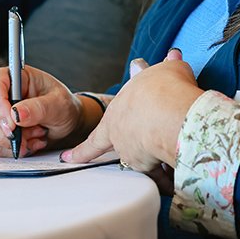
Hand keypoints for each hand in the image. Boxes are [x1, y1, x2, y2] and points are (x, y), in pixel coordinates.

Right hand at [0, 65, 85, 157]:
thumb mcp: (58, 104)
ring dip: (10, 142)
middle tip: (27, 138)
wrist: (65, 121)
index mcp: (13, 77)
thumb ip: (39, 108)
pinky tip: (29, 144)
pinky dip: (10, 150)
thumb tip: (17, 114)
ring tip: (35, 136)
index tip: (13, 125)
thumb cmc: (62, 105)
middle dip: (4, 131)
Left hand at [62, 49, 201, 172]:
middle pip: (118, 146)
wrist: (169, 113)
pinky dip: (166, 179)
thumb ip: (166, 67)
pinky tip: (172, 182)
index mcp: (115, 114)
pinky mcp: (150, 165)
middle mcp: (119, 135)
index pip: (95, 135)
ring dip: (151, 161)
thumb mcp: (165, 70)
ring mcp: (133, 152)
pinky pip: (159, 175)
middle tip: (130, 152)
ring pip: (139, 161)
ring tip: (165, 165)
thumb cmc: (163, 89)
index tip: (67, 159)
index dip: (80, 149)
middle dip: (126, 150)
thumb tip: (172, 56)